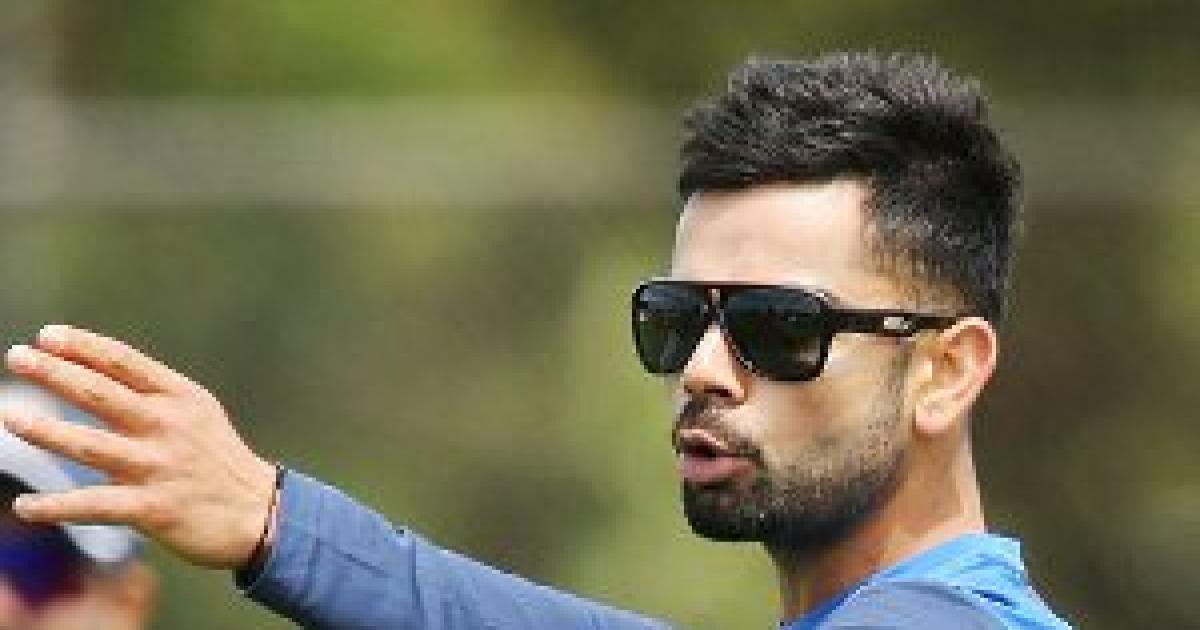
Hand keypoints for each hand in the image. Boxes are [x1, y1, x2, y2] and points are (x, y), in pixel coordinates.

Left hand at [2, 324, 276, 569]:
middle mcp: (168, 426)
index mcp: (180, 398)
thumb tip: (92, 371)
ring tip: (11, 416)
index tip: (46, 335)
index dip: (83, 346)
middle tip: (17, 356)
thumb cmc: (219, 460)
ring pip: (90, 445)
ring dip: (45, 431)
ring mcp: (159, 467)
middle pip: (100, 393)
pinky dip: (55, 506)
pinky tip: (24, 507)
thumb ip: (152, 395)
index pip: (124, 362)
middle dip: (55, 372)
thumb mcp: (197, 414)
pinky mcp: (153, 509)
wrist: (262, 513)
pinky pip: (94, 505)